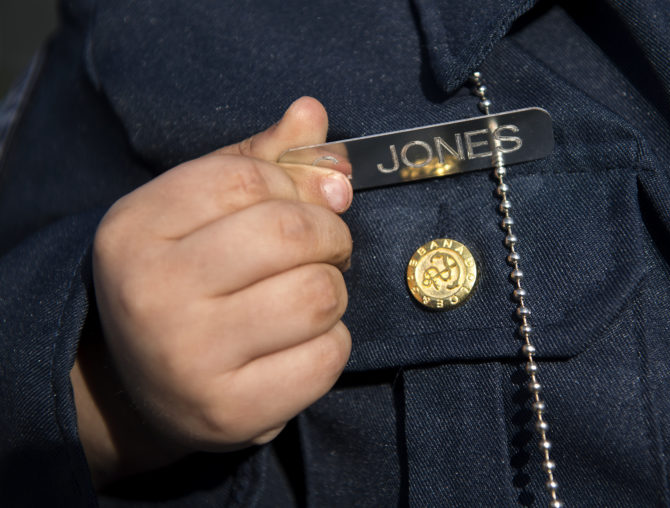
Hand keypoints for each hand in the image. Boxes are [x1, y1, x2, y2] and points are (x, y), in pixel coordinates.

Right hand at [71, 97, 352, 486]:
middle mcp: (151, 293)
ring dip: (332, 290)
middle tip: (324, 249)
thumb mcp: (200, 212)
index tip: (300, 203)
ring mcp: (189, 358)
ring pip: (317, 296)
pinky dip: (333, 343)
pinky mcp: (232, 412)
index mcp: (134, 229)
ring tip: (308, 296)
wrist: (143, 387)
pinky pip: (327, 357)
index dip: (294, 185)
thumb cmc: (184, 282)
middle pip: (289, 234)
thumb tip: (314, 114)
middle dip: (329, 235)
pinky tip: (303, 343)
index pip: (246, 177)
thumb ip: (257, 159)